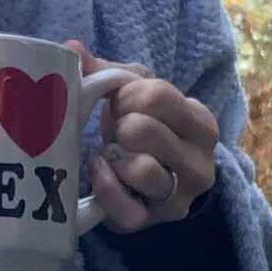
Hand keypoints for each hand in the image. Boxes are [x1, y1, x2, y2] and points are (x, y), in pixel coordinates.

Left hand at [63, 40, 218, 232]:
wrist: (150, 184)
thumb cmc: (144, 128)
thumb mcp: (136, 95)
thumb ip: (108, 72)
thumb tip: (70, 49)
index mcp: (201, 123)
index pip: (158, 94)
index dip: (126, 96)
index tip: (121, 103)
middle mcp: (201, 162)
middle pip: (145, 130)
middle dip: (120, 126)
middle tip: (117, 129)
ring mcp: (179, 196)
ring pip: (142, 171)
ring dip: (116, 158)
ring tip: (112, 153)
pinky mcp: (153, 222)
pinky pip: (125, 208)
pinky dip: (105, 186)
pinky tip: (100, 170)